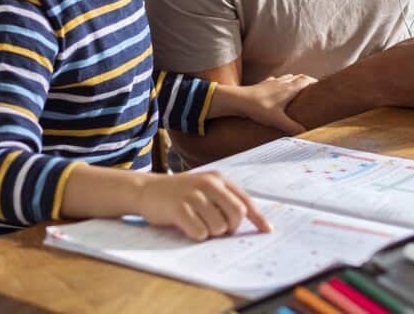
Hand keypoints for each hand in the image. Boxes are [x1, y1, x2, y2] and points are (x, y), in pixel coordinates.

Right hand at [137, 171, 270, 240]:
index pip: (245, 200)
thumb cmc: (179, 194)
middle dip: (230, 228)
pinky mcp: (179, 208)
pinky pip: (200, 233)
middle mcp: (208, 184)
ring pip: (219, 226)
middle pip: (237, 215)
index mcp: (218, 179)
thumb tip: (246, 221)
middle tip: (218, 229)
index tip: (267, 230)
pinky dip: (196, 235)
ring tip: (198, 224)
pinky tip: (186, 226)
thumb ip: (223, 200)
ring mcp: (193, 195)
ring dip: (211, 233)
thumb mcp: (203, 189)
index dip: (258, 217)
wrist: (146, 190)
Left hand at [233, 74, 317, 133]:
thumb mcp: (277, 120)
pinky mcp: (263, 84)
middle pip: (299, 77)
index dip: (315, 82)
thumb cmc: (258, 108)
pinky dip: (281, 82)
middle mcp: (282, 82)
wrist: (238, 100)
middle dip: (308, 81)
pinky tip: (278, 88)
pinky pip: (276, 80)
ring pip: (288, 77)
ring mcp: (272, 82)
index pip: (306, 80)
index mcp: (289, 89)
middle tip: (313, 89)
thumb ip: (292, 127)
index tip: (322, 87)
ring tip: (298, 89)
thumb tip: (305, 133)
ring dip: (295, 80)